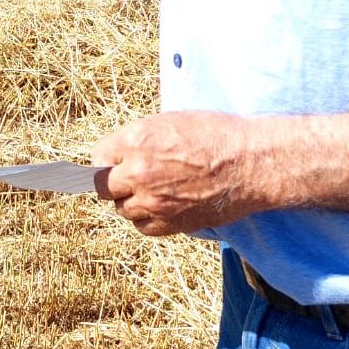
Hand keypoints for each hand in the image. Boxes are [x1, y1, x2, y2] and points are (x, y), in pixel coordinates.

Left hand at [91, 111, 262, 236]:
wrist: (249, 163)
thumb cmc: (215, 135)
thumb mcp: (169, 122)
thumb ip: (138, 140)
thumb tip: (119, 154)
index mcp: (136, 141)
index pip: (98, 155)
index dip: (108, 157)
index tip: (116, 159)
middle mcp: (138, 172)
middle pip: (103, 187)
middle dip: (113, 181)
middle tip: (129, 177)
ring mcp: (153, 201)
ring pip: (123, 209)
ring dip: (131, 201)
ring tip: (152, 190)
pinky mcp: (170, 223)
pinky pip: (143, 226)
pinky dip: (147, 218)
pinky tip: (162, 206)